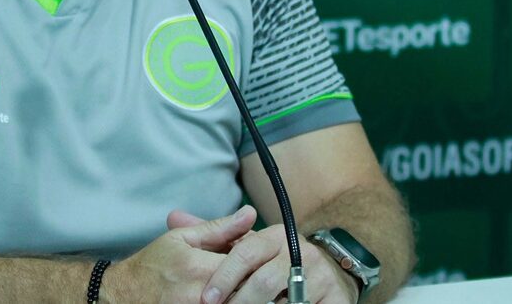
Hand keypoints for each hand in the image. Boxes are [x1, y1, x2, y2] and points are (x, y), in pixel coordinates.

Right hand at [106, 207, 256, 303]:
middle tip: (252, 271)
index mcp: (200, 269)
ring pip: (242, 302)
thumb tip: (249, 214)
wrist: (124, 297)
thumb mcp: (181, 239)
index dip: (257, 257)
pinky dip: (233, 301)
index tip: (257, 255)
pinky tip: (227, 294)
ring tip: (240, 284)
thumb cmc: (152, 266)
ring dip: (245, 293)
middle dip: (254, 278)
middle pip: (249, 288)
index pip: (248, 262)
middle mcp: (204, 298)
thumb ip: (219, 229)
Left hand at [166, 208, 359, 303]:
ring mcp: (322, 275)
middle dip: (240, 301)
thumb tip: (172, 216)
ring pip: (287, 300)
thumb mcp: (248, 246)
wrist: (333, 270)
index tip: (206, 299)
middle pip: (265, 280)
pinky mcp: (338, 298)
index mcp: (276, 236)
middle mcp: (300, 252)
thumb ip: (213, 235)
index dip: (224, 277)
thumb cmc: (276, 262)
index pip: (246, 253)